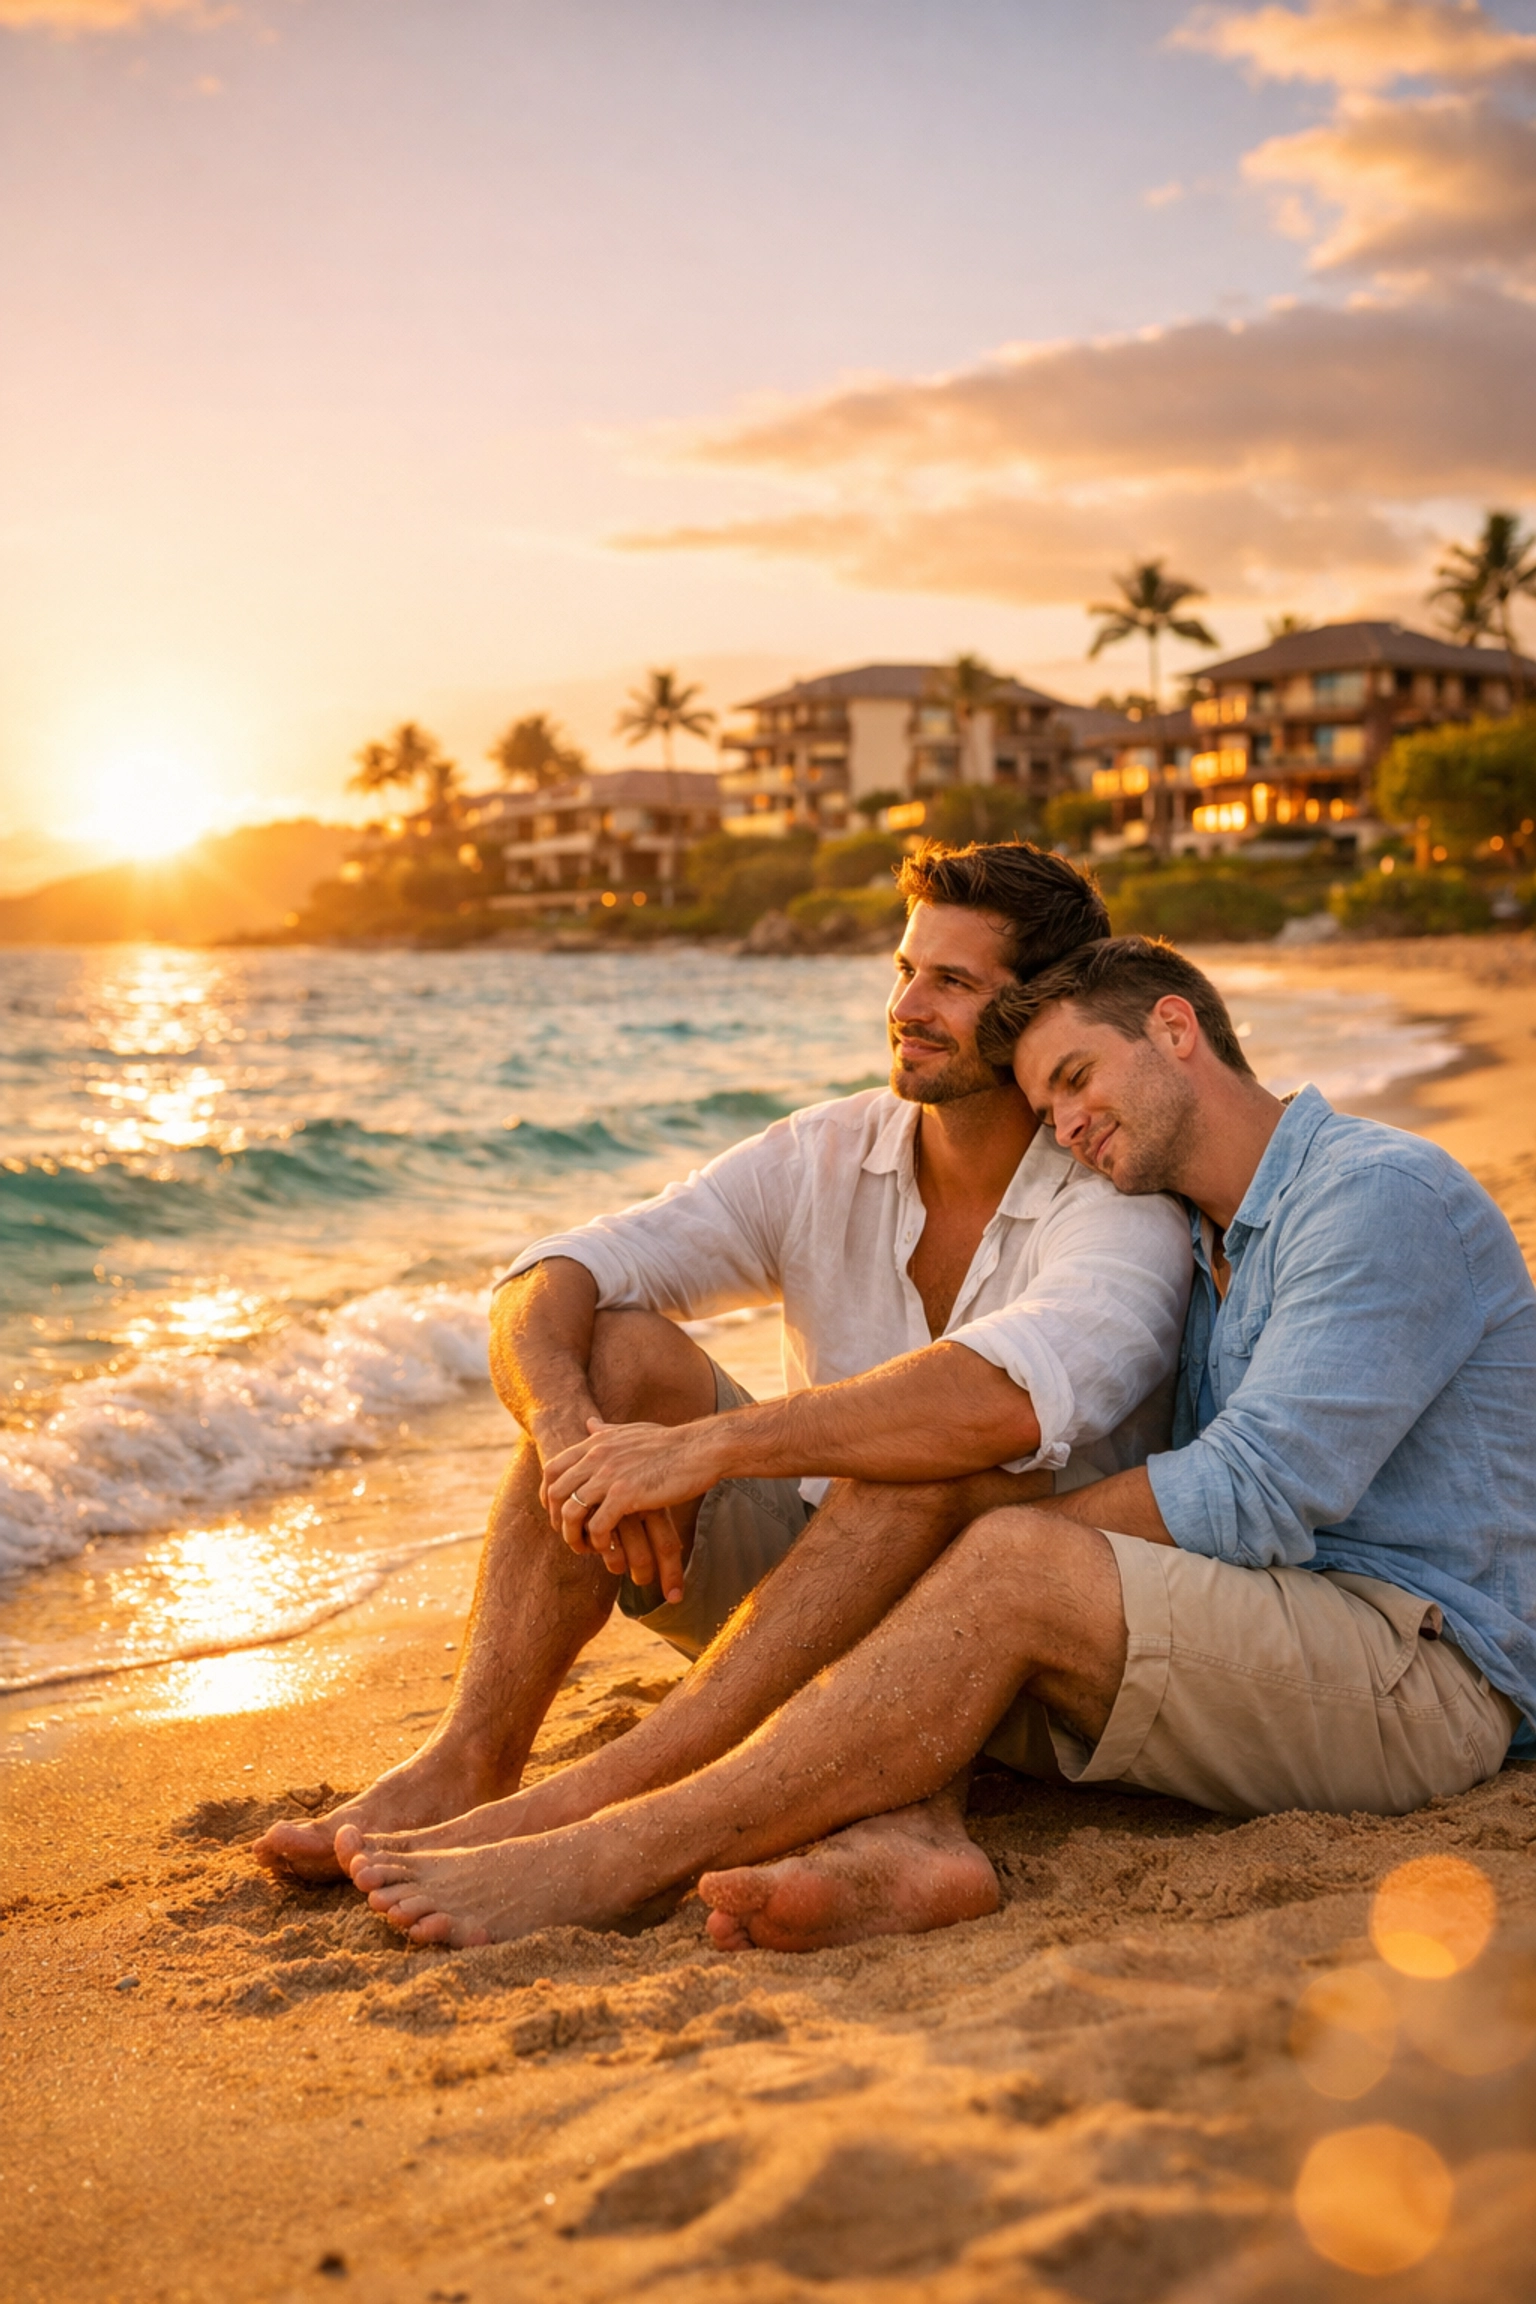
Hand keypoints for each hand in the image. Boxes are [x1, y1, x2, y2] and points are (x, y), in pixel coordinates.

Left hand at [543, 1418, 726, 1602]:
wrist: (700, 1449)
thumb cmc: (672, 1442)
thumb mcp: (632, 1430)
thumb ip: (606, 1431)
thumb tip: (589, 1423)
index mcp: (596, 1442)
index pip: (552, 1469)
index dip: (547, 1495)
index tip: (555, 1512)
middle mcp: (597, 1457)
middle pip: (556, 1492)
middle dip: (556, 1519)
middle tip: (569, 1535)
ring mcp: (609, 1475)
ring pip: (571, 1512)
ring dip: (574, 1535)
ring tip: (586, 1547)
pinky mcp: (626, 1495)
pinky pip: (598, 1526)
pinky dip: (599, 1541)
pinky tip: (609, 1547)